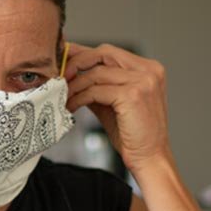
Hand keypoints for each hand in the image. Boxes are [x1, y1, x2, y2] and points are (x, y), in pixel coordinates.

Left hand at [63, 42, 171, 170]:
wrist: (149, 158)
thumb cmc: (133, 134)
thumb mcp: (114, 103)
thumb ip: (98, 85)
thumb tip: (72, 73)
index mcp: (148, 69)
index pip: (110, 52)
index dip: (84, 53)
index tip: (64, 58)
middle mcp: (148, 70)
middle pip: (104, 53)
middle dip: (77, 62)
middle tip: (61, 76)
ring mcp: (142, 81)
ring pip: (96, 73)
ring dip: (75, 86)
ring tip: (65, 98)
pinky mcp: (132, 95)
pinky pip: (96, 90)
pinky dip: (80, 97)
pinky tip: (73, 106)